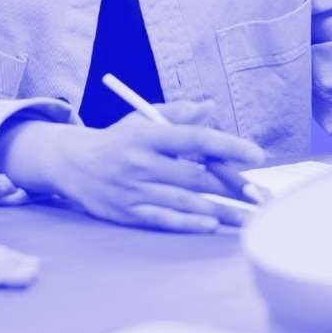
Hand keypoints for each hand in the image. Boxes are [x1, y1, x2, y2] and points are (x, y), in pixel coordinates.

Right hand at [0, 102, 264, 232]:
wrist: (71, 163)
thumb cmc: (118, 139)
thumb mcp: (143, 118)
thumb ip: (178, 113)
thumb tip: (210, 108)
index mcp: (147, 135)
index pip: (194, 138)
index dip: (227, 146)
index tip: (256, 154)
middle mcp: (140, 162)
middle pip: (195, 174)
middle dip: (231, 185)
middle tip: (260, 194)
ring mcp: (133, 189)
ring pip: (184, 200)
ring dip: (220, 210)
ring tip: (247, 217)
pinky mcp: (126, 212)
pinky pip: (162, 218)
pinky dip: (188, 222)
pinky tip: (211, 224)